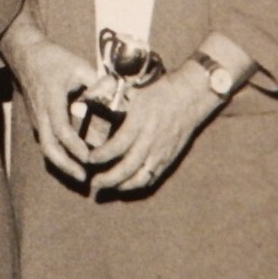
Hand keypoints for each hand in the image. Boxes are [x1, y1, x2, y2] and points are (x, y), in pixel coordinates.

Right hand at [3, 34, 98, 183]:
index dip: (74, 145)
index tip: (88, 157)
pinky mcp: (37, 120)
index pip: (61, 128)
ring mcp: (37, 118)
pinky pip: (46, 142)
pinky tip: (73, 161)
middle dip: (65, 165)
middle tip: (83, 178)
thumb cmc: (53, 59)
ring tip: (81, 175)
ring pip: (45, 147)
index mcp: (52, 99)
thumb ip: (96, 82)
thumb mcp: (77, 65)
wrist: (25, 54)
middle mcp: (42, 113)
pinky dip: (58, 155)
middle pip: (48, 146)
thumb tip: (118, 95)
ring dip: (62, 164)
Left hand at [89, 67, 220, 191]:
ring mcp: (161, 152)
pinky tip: (126, 185)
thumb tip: (87, 100)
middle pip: (127, 168)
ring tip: (106, 188)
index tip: (88, 159)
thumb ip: (112, 98)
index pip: (118, 146)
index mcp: (140, 123)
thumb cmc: (159, 91)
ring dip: (122, 187)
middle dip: (108, 179)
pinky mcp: (169, 158)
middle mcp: (150, 141)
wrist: (190, 97)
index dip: (102, 156)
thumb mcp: (134, 90)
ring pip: (140, 178)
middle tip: (93, 184)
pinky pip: (152, 177)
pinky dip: (137, 184)